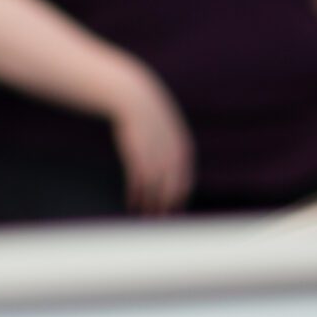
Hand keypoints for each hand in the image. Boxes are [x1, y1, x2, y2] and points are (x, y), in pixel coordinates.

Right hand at [108, 75, 193, 215]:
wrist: (133, 96)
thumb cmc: (147, 114)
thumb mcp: (166, 130)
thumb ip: (171, 149)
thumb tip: (171, 166)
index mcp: (182, 150)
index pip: (184, 183)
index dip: (178, 198)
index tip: (171, 209)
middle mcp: (171, 156)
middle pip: (171, 190)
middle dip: (166, 207)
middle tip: (160, 219)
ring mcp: (153, 155)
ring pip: (154, 190)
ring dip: (150, 205)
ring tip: (145, 215)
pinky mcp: (136, 155)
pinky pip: (138, 182)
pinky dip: (135, 195)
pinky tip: (132, 202)